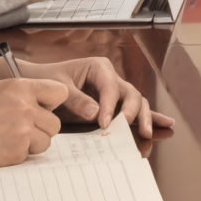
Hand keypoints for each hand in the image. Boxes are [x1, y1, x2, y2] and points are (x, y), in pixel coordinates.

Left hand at [0, 54, 173, 139]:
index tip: (104, 124)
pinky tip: (166, 126)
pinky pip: (134, 110)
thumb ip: (76, 100)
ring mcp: (115, 91)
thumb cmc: (44, 80)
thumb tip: (96, 114)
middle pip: (130, 94)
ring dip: (144, 118)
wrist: (34, 82)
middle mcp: (111, 78)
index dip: (110, 106)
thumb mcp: (57, 87)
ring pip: (136, 102)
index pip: (110, 87)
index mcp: (98, 68)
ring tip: (148, 133)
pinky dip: (149, 118)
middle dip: (132, 113)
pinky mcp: (114, 105)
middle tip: (127, 130)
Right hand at [0, 77, 68, 169]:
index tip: (42, 109)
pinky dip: (17, 155)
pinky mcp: (16, 152)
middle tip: (20, 130)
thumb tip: (44, 105)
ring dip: (31, 144)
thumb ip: (22, 95)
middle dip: (41, 129)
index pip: (60, 92)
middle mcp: (25, 107)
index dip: (51, 103)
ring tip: (7, 140)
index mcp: (20, 87)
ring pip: (45, 141)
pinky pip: (28, 156)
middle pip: (55, 123)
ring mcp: (22, 131)